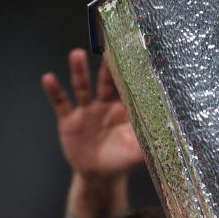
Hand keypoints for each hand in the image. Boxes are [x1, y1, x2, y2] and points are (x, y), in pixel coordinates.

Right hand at [42, 49, 143, 179]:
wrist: (98, 174)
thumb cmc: (121, 160)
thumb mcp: (138, 154)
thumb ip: (151, 143)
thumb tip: (170, 139)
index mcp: (126, 111)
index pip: (130, 88)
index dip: (133, 74)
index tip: (136, 56)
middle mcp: (107, 105)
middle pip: (107, 81)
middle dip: (107, 64)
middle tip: (107, 43)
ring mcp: (88, 110)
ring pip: (83, 86)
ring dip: (79, 71)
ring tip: (76, 54)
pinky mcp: (70, 119)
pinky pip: (61, 103)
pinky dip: (54, 91)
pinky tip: (49, 78)